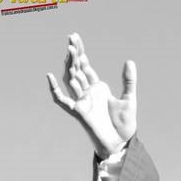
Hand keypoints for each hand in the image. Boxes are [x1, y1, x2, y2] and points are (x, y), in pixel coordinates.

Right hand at [46, 32, 136, 158]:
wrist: (121, 143)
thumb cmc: (124, 124)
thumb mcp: (129, 99)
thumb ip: (129, 81)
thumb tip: (130, 61)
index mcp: (98, 88)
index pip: (85, 66)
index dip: (80, 52)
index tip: (75, 37)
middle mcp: (88, 93)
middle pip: (76, 69)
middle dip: (74, 54)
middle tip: (71, 37)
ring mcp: (82, 102)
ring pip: (70, 80)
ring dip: (69, 65)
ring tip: (70, 50)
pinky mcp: (79, 112)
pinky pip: (62, 100)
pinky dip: (55, 90)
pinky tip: (50, 76)